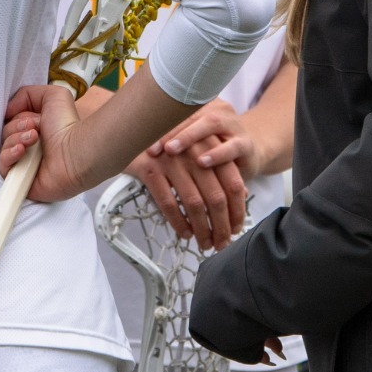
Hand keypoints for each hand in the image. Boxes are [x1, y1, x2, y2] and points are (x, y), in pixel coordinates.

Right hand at [0, 83, 84, 200]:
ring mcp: (21, 163)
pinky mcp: (18, 179)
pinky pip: (2, 166)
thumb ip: (27, 94)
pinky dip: (9, 156)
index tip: (29, 117)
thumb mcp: (52, 95)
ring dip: (15, 139)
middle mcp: (26, 145)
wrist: (75, 152)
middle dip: (16, 127)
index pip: (8, 121)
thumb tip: (8, 109)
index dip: (14, 117)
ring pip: (2, 148)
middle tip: (35, 130)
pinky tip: (22, 151)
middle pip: (3, 134)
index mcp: (31, 128)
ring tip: (34, 139)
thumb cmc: (67, 126)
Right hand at [141, 98, 251, 246]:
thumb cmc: (167, 142)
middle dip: (221, 226)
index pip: (233, 183)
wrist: (128, 127)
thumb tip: (242, 193)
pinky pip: (168, 203)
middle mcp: (194, 153)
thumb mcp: (196, 148)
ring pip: (193, 203)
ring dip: (202, 229)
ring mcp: (171, 161)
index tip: (237, 228)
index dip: (237, 210)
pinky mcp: (149, 169)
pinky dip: (178, 222)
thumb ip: (219, 167)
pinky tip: (185, 233)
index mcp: (210, 146)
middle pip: (216, 197)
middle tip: (222, 244)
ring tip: (205, 243)